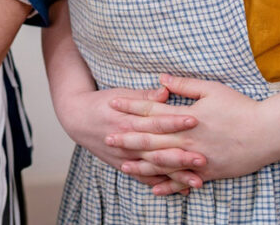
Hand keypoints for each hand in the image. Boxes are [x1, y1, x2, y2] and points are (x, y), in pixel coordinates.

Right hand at [59, 83, 205, 192]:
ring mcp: (125, 156)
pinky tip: (180, 189)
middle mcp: (126, 140)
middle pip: (156, 149)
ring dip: (175, 175)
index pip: (154, 121)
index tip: (194, 120)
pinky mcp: (123, 165)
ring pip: (153, 168)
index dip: (174, 121)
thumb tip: (166, 91)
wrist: (77, 118)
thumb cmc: (102, 103)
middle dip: (180, 155)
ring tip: (197, 180)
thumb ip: (145, 96)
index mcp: (127, 119)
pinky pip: (144, 178)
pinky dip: (162, 184)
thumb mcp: (120, 94)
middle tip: (202, 158)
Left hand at [107, 74, 273, 192]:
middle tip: (107, 137)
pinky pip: (184, 181)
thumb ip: (183, 85)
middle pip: (151, 140)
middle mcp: (188, 140)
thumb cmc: (240, 107)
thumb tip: (160, 79)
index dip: (131, 107)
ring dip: (142, 165)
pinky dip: (169, 185)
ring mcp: (197, 158)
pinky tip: (154, 189)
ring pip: (164, 164)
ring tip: (123, 166)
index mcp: (186, 118)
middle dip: (128, 138)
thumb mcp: (211, 89)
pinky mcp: (209, 172)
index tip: (113, 104)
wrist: (268, 133)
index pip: (151, 111)